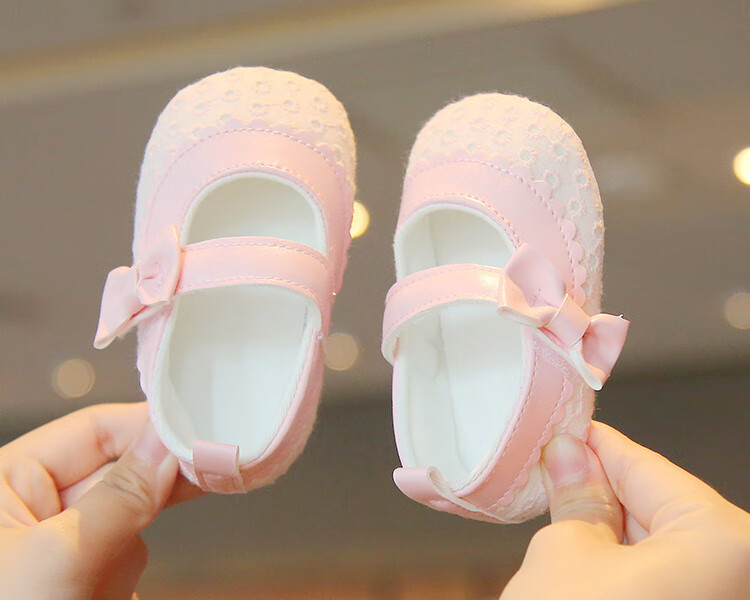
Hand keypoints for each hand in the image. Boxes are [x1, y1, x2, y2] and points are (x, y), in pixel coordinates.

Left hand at [0, 402, 202, 599]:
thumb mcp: (60, 557)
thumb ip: (123, 495)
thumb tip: (170, 444)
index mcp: (8, 482)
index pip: (93, 430)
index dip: (148, 426)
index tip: (202, 429)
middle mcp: (31, 509)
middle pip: (118, 475)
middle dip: (148, 494)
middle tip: (211, 478)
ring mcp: (55, 550)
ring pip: (128, 525)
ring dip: (125, 558)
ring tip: (91, 596)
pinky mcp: (75, 583)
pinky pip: (122, 565)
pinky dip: (119, 588)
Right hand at [502, 421, 749, 599]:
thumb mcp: (565, 551)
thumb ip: (576, 496)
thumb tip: (569, 456)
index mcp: (726, 546)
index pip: (649, 469)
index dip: (597, 444)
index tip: (568, 428)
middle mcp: (740, 579)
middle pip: (662, 510)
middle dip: (605, 490)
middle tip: (554, 469)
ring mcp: (718, 598)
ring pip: (663, 550)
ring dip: (612, 533)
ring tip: (563, 513)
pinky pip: (665, 581)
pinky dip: (626, 568)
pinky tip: (586, 558)